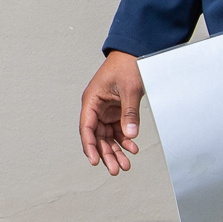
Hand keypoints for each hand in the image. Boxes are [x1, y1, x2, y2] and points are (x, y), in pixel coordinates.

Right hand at [80, 51, 144, 174]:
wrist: (135, 52)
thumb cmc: (127, 65)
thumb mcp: (129, 90)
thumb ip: (129, 114)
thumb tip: (131, 135)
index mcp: (91, 100)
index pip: (87, 128)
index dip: (90, 146)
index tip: (94, 160)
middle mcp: (96, 107)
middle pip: (98, 137)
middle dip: (106, 154)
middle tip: (115, 169)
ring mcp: (106, 110)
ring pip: (108, 136)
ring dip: (116, 150)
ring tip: (125, 164)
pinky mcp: (116, 111)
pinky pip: (118, 130)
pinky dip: (125, 140)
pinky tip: (132, 148)